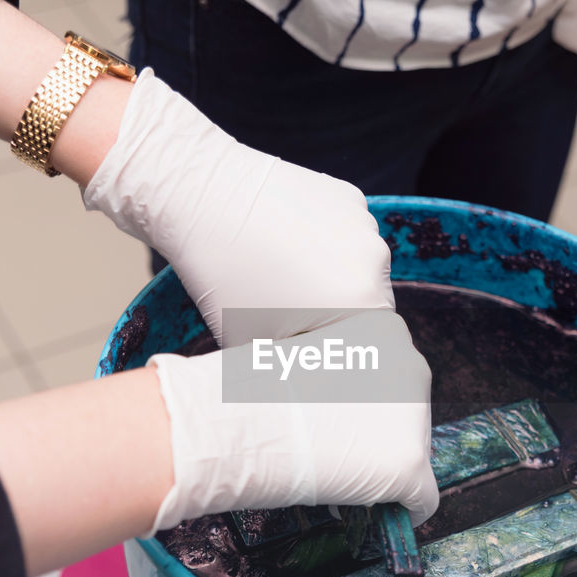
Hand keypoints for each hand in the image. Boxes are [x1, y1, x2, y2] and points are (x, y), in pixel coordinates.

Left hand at [83, 68, 393, 346]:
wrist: (200, 195)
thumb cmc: (222, 275)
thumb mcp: (253, 343)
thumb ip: (291, 366)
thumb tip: (305, 381)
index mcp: (362, 301)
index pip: (370, 343)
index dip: (336, 347)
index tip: (304, 343)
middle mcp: (375, 260)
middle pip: (366, 302)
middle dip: (333, 309)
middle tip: (287, 306)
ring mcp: (363, 222)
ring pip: (356, 265)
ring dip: (330, 273)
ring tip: (281, 268)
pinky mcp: (347, 194)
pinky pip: (346, 231)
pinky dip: (324, 239)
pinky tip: (285, 238)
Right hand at [146, 310, 437, 534]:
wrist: (241, 420)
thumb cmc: (256, 390)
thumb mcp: (310, 360)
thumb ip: (343, 377)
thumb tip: (352, 414)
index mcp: (388, 332)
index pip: (397, 381)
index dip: (370, 410)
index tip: (345, 426)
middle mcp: (413, 367)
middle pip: (411, 417)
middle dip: (381, 438)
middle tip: (339, 453)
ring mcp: (414, 418)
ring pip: (414, 455)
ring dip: (383, 469)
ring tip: (340, 474)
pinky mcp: (409, 466)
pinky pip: (421, 500)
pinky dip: (400, 510)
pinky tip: (378, 513)